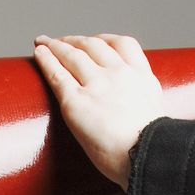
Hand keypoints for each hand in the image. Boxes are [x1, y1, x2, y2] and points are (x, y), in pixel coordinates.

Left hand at [32, 33, 164, 188]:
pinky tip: (38, 52)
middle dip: (75, 41)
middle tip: (61, 41)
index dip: (105, 39)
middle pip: (94, 46)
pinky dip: (46, 60)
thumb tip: (134, 117)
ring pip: (73, 55)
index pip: (123, 44)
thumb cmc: (150, 148)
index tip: (94, 40)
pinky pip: (57, 74)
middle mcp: (119, 74)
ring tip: (43, 42)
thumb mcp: (156, 114)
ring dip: (56, 46)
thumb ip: (142, 105)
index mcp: (141, 77)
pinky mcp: (75, 101)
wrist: (145, 154)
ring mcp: (97, 85)